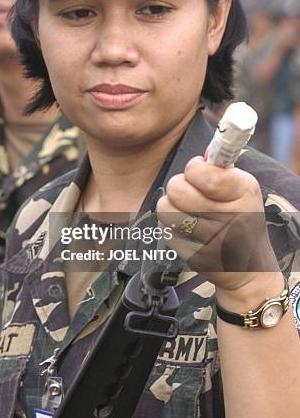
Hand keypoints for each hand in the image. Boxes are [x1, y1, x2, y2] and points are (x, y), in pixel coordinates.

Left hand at [157, 156, 278, 293]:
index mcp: (244, 193)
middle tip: (187, 191)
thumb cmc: (241, 217)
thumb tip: (205, 150)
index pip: (206, 174)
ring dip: (170, 206)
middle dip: (177, 186)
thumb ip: (221, 168)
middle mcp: (232, 217)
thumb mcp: (242, 189)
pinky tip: (187, 229)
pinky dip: (171, 227)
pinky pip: (167, 231)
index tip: (196, 171)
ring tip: (183, 208)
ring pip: (166, 209)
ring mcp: (214, 241)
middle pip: (178, 189)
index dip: (193, 169)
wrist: (249, 267)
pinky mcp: (197, 258)